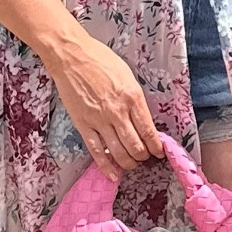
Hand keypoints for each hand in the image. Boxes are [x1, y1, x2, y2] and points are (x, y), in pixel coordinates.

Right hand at [49, 34, 164, 175]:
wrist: (72, 57)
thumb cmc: (101, 60)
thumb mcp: (128, 76)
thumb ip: (135, 99)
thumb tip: (143, 119)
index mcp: (132, 98)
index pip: (148, 131)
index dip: (156, 146)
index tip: (159, 152)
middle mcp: (118, 112)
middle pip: (135, 146)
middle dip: (143, 156)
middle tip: (145, 158)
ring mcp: (99, 121)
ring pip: (118, 152)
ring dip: (128, 163)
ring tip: (132, 165)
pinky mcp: (83, 125)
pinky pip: (96, 151)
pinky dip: (106, 166)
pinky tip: (113, 174)